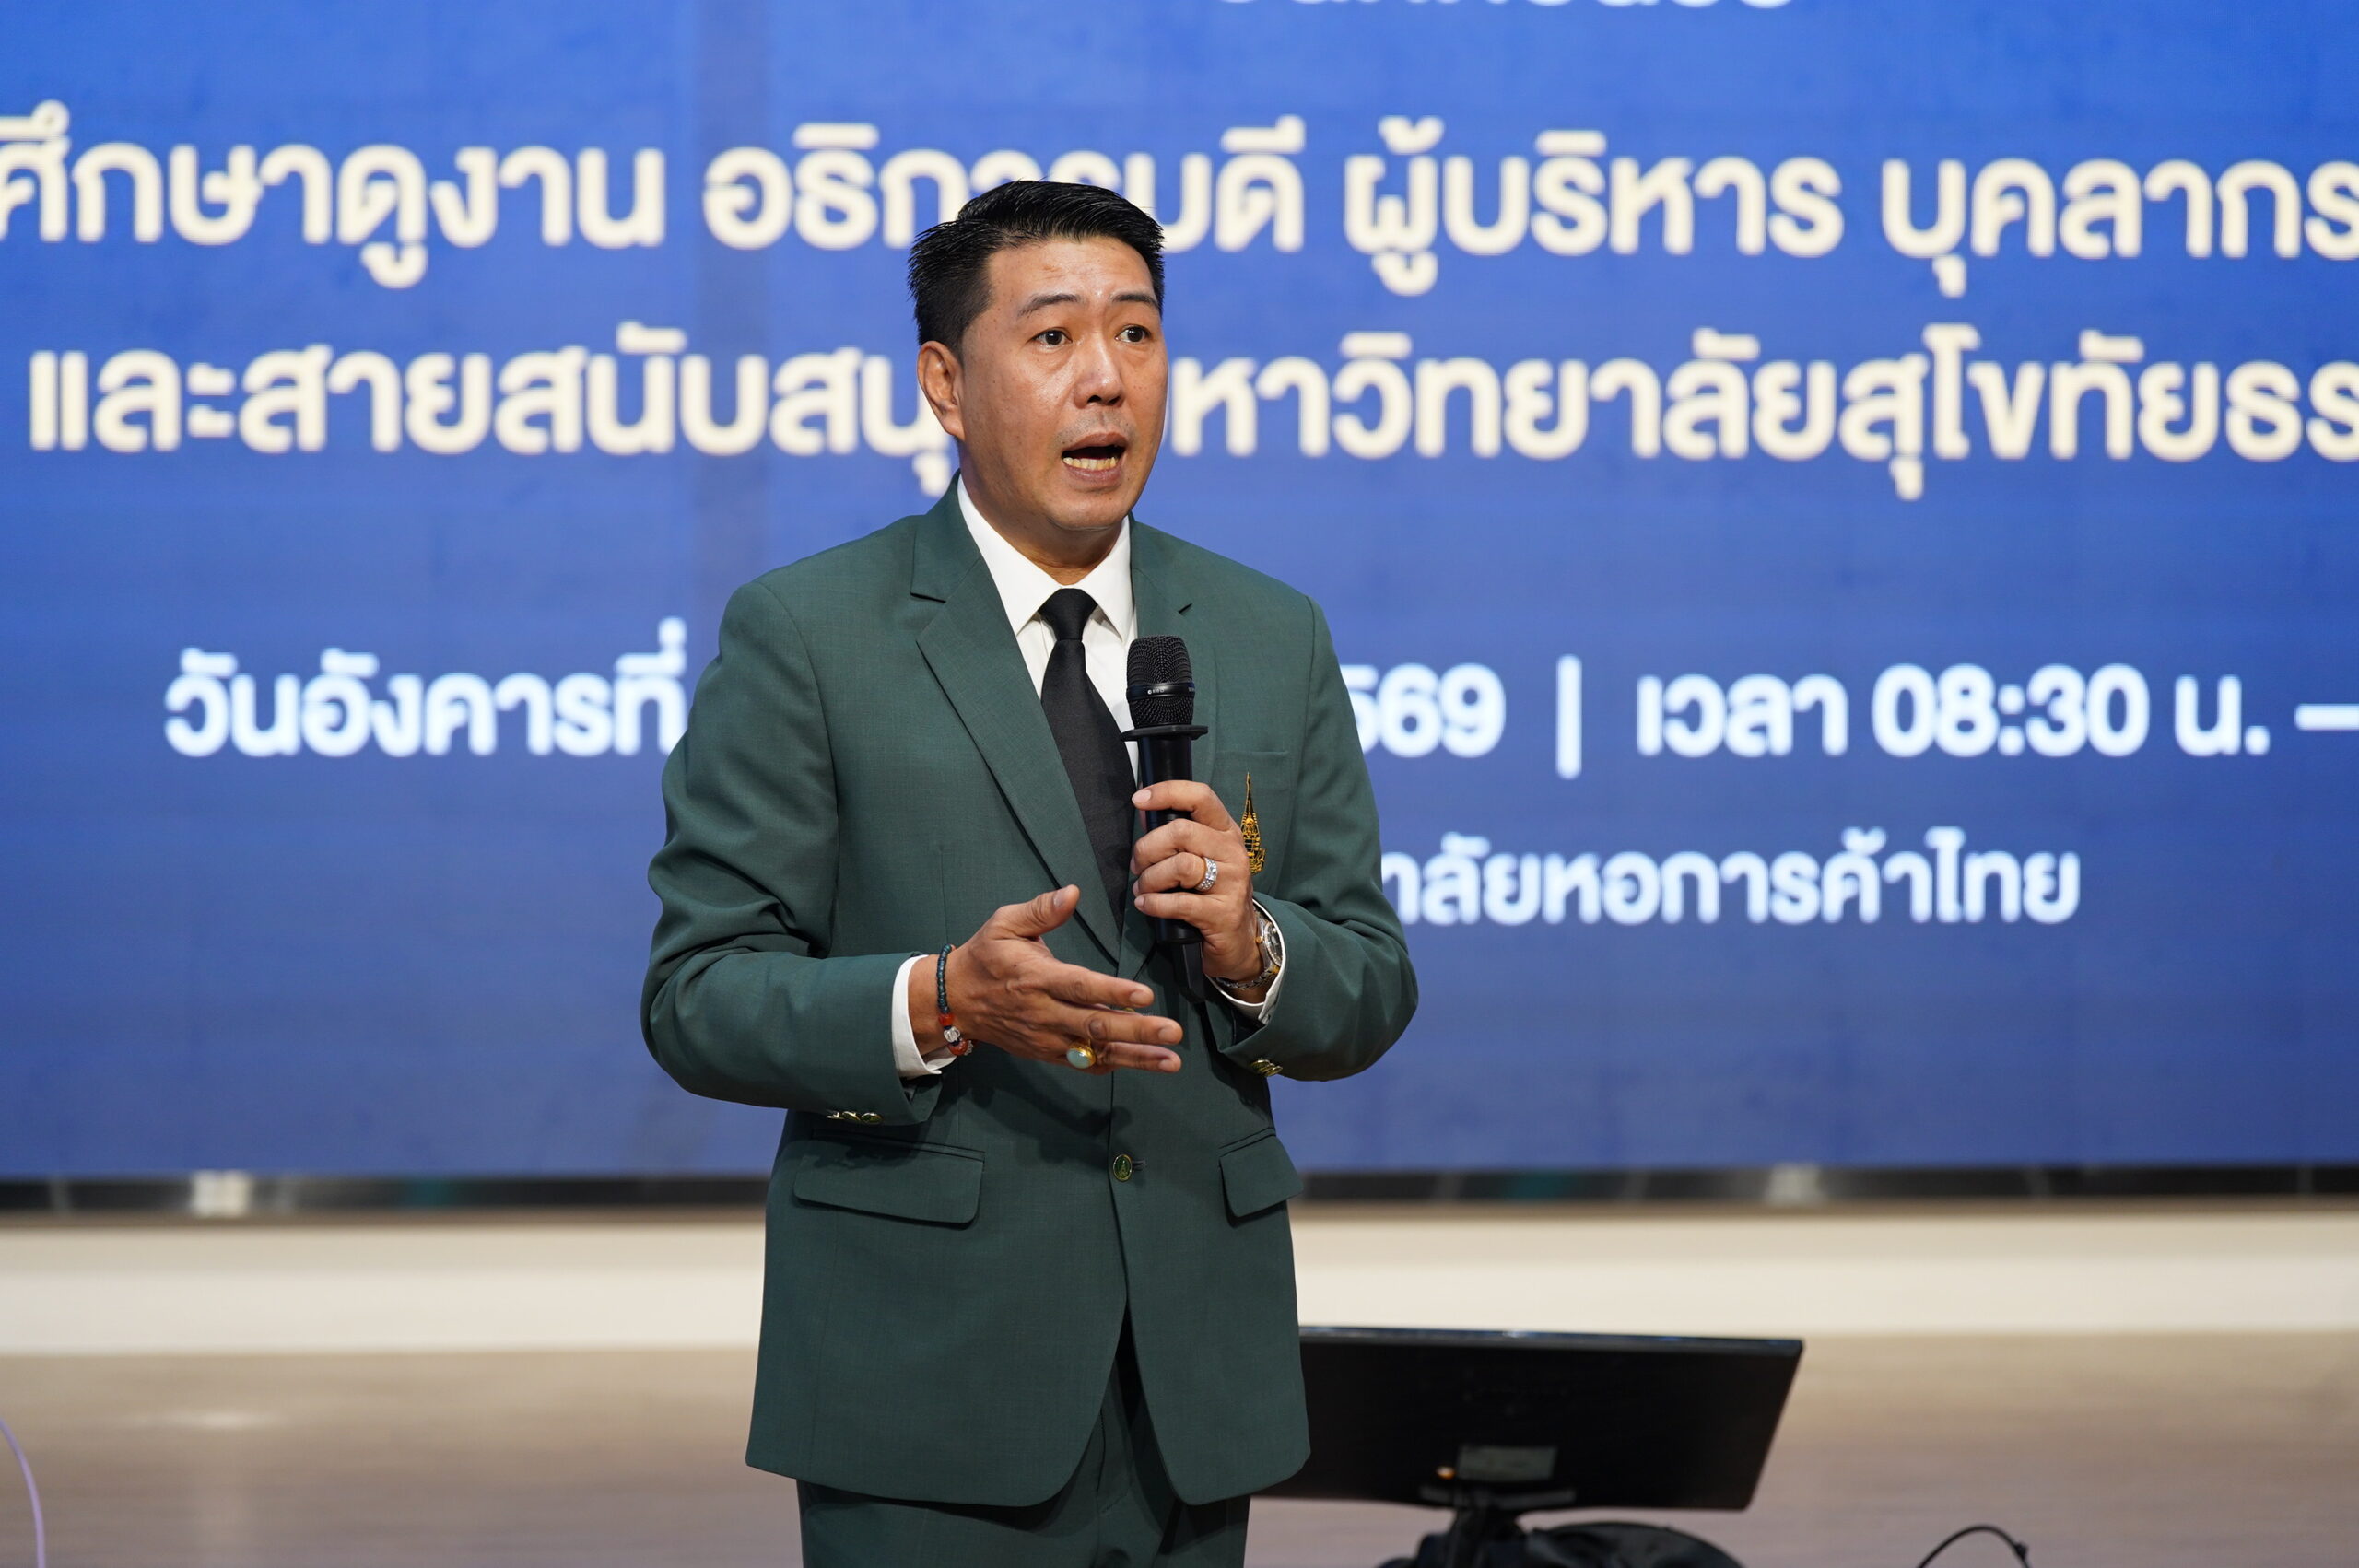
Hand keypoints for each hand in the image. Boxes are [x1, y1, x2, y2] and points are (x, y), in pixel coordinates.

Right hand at [914, 886, 1182, 1073]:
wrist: (954, 1000)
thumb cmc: (985, 956)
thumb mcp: (1004, 923)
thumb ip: (1041, 910)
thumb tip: (1072, 892)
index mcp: (1035, 978)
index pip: (1079, 987)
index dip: (1112, 993)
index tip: (1145, 995)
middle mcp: (1042, 1012)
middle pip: (1095, 1026)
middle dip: (1138, 1031)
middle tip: (1173, 1032)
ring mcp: (1045, 1038)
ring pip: (1095, 1052)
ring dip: (1136, 1057)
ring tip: (1171, 1060)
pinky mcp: (1045, 1053)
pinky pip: (1083, 1064)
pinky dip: (1113, 1065)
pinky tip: (1144, 1064)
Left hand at [1129, 780, 1261, 988]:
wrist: (1239, 941)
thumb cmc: (1211, 894)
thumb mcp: (1200, 858)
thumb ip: (1174, 835)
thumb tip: (1144, 810)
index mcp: (1225, 832)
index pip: (1201, 797)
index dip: (1168, 792)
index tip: (1139, 799)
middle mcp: (1233, 852)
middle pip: (1182, 832)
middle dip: (1147, 849)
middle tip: (1137, 866)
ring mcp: (1232, 883)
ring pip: (1180, 866)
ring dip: (1150, 879)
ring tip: (1143, 889)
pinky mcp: (1223, 913)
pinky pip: (1179, 902)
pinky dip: (1154, 904)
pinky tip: (1146, 905)